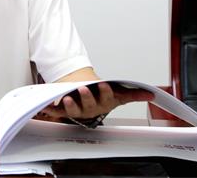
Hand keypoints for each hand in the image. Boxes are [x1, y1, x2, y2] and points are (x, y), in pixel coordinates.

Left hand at [35, 82, 153, 121]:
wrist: (86, 98)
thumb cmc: (101, 96)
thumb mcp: (118, 94)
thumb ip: (133, 93)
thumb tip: (150, 94)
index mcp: (103, 103)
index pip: (106, 98)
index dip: (105, 92)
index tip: (104, 85)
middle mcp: (90, 108)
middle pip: (89, 104)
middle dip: (87, 97)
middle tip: (83, 89)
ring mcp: (77, 110)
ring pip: (73, 109)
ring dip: (69, 105)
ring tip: (66, 98)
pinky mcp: (63, 110)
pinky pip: (57, 111)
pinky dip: (51, 109)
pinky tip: (47, 106)